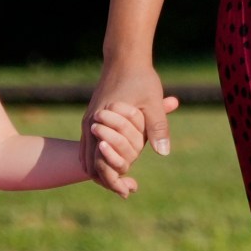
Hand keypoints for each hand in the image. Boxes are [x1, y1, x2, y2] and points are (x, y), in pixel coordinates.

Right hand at [83, 60, 174, 194]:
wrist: (124, 58)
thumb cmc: (140, 79)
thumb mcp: (153, 102)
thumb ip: (158, 127)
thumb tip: (164, 152)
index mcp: (101, 123)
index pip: (100, 163)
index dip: (113, 181)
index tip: (128, 192)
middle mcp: (90, 125)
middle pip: (90, 165)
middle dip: (107, 180)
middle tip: (127, 191)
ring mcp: (88, 121)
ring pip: (87, 157)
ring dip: (102, 171)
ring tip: (123, 182)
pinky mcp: (91, 118)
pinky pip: (88, 147)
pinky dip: (98, 158)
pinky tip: (114, 162)